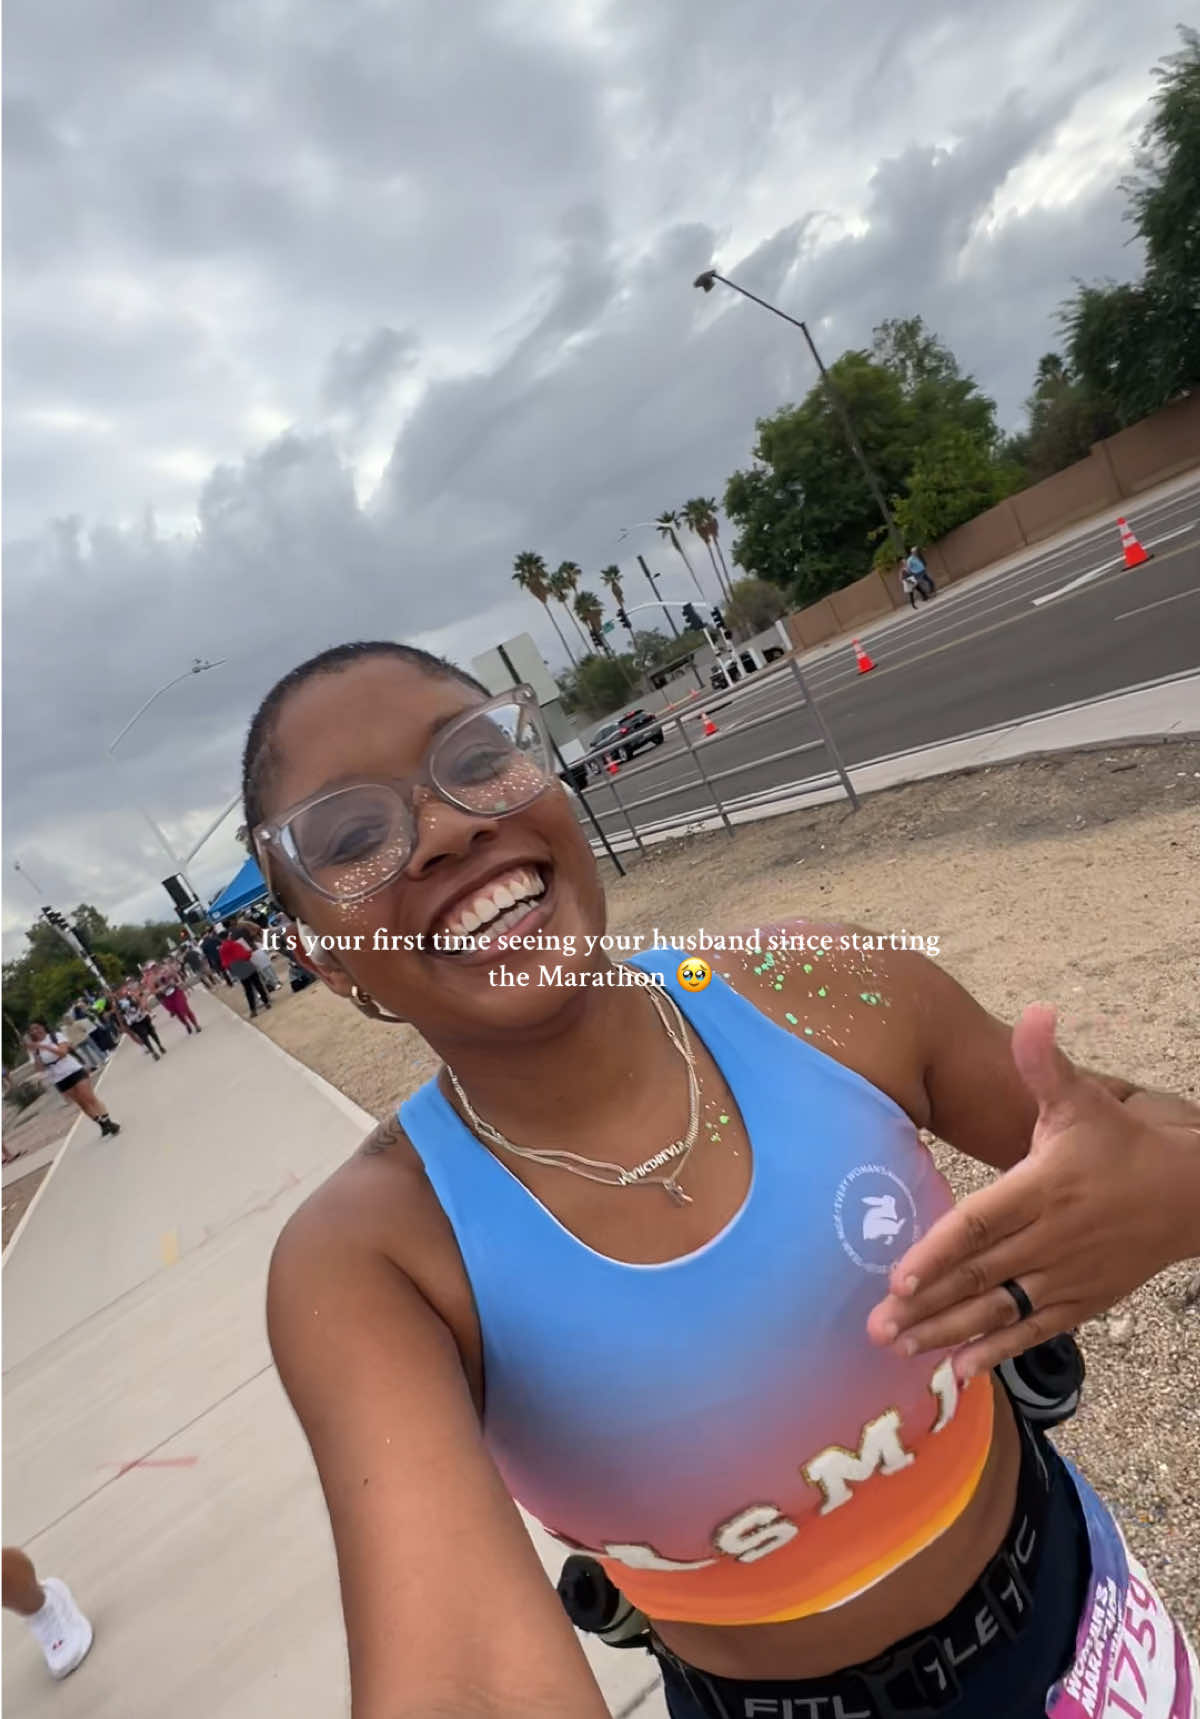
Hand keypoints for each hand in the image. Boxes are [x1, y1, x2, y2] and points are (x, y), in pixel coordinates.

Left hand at [867, 1004, 1199, 1379]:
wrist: (1189, 1195)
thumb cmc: (1121, 1142)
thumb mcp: (1082, 1099)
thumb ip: (1044, 1063)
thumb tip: (1034, 1011)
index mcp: (1043, 1188)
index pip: (981, 1224)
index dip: (939, 1252)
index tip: (898, 1276)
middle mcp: (1052, 1239)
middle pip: (979, 1276)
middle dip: (925, 1305)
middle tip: (875, 1328)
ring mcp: (1067, 1276)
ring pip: (999, 1310)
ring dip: (947, 1334)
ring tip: (899, 1350)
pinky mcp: (1081, 1302)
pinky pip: (1032, 1331)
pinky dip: (996, 1351)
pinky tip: (958, 1370)